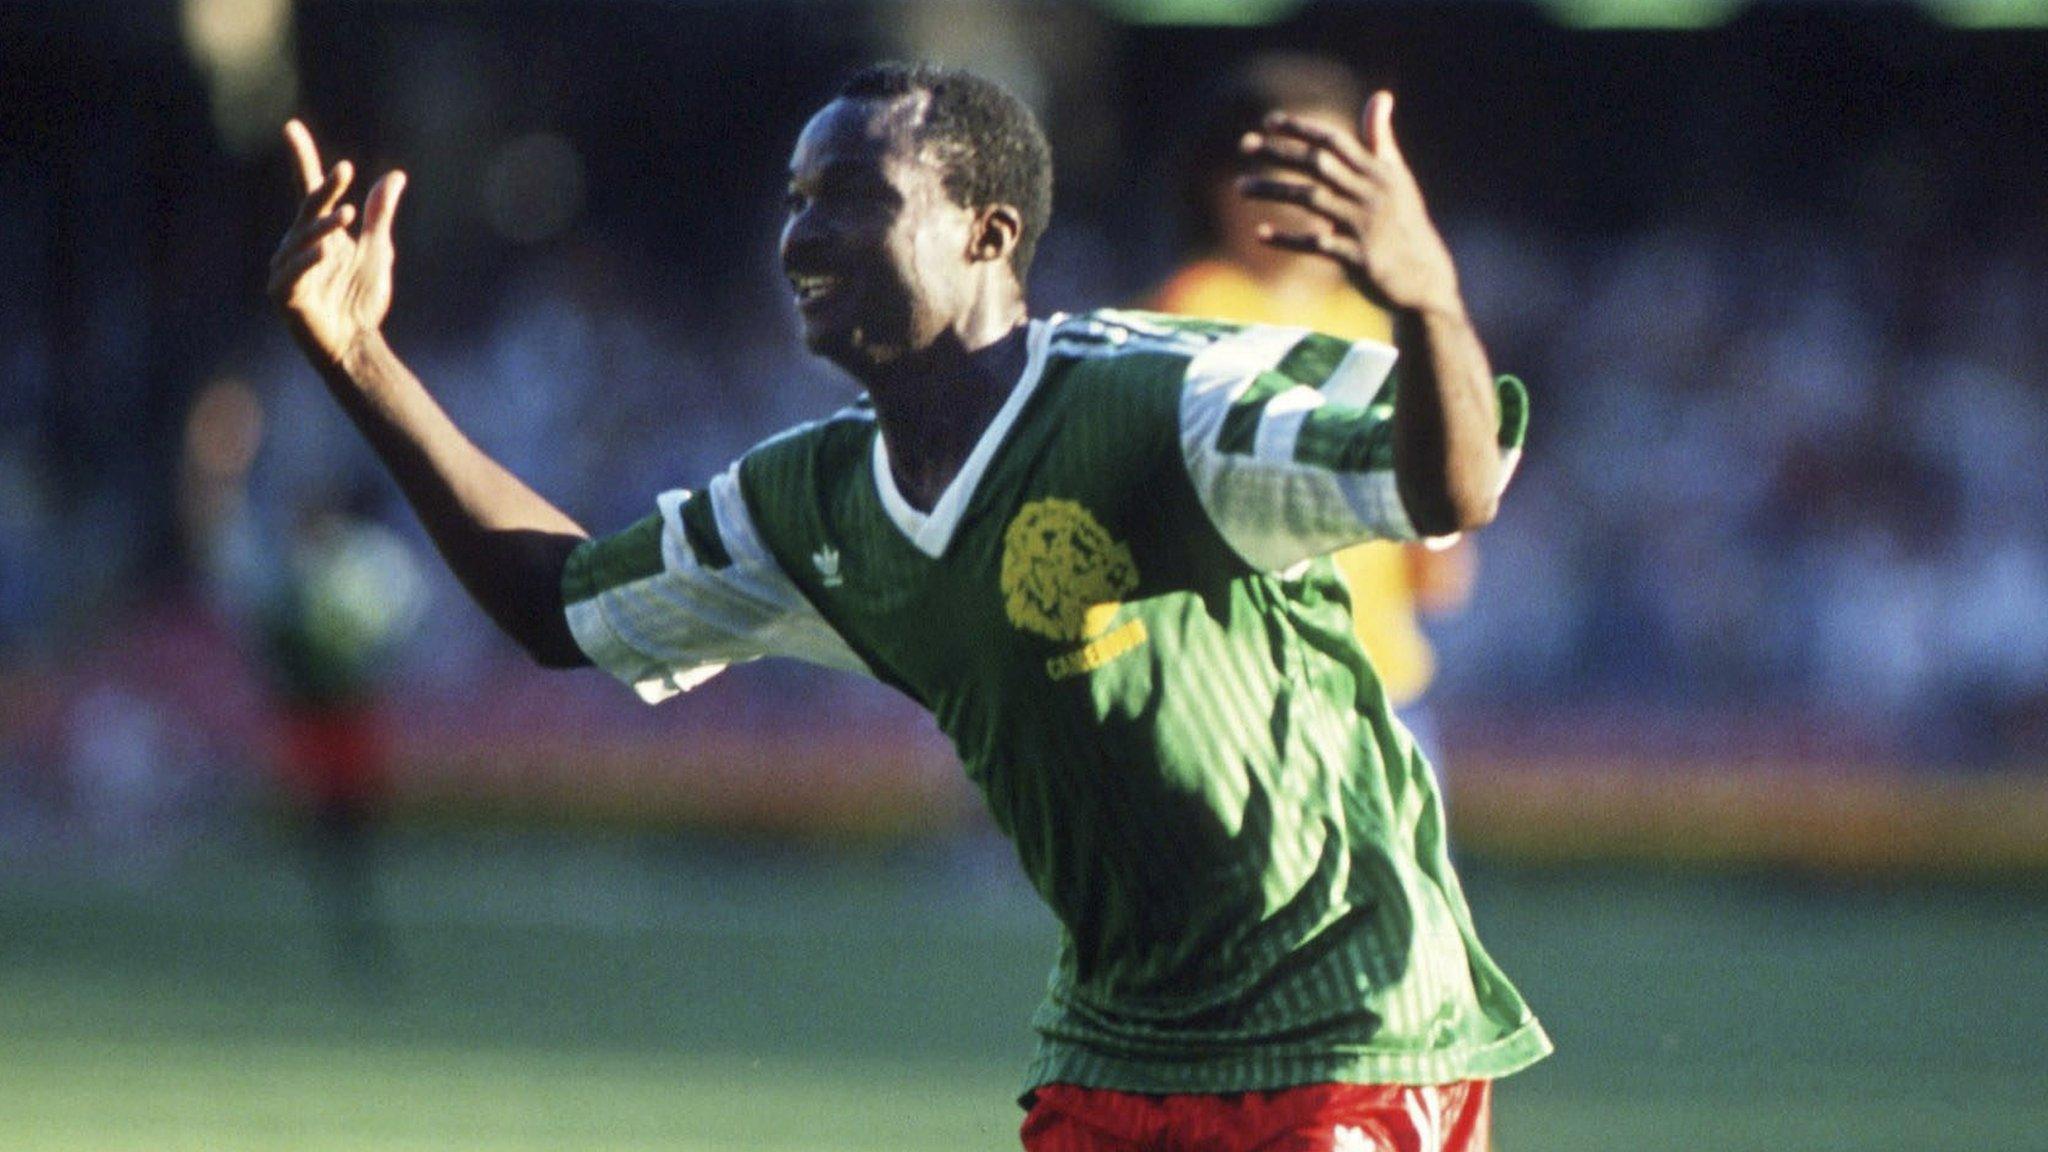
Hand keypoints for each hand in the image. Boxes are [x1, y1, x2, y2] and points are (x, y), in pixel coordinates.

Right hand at [267, 120, 406, 366]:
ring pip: (301, 240)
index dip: (301, 159)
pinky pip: (291, 275)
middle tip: (345, 171)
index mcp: (317, 232)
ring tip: (347, 214)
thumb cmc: (361, 299)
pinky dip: (307, 262)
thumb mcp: (377, 251)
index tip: (292, 128)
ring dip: (323, 227)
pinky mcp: (284, 296)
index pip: (308, 190)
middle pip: (308, 210)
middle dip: (324, 190)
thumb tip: (395, 177)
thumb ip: (380, 216)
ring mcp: (287, 270)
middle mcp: (297, 245)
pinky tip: (325, 252)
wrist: (356, 343)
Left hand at [1237, 92, 1460, 315]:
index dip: (1302, 129)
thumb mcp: (1397, 178)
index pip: (1334, 141)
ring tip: (1240, 187)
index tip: (1268, 121)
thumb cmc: (1405, 224)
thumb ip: (1381, 139)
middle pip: (1318, 164)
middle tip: (1244, 145)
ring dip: (1273, 190)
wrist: (1426, 279)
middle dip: (1279, 152)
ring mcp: (1365, 225)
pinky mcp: (1359, 257)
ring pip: (1311, 199)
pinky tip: (1261, 234)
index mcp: (1379, 171)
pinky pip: (1317, 244)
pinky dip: (1287, 239)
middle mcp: (1371, 193)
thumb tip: (1381, 95)